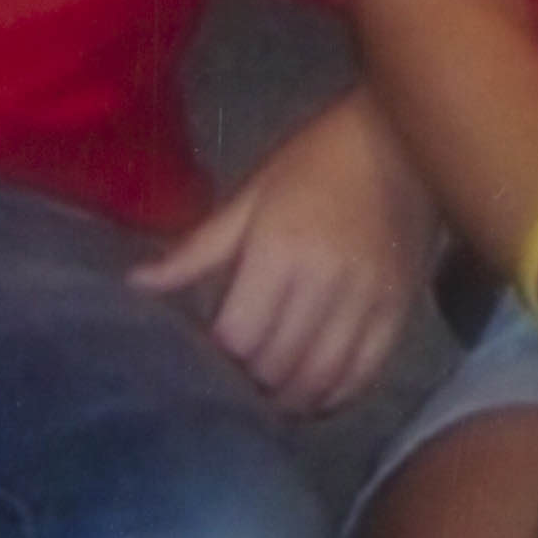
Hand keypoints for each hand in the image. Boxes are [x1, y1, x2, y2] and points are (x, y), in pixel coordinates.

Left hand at [136, 100, 430, 417]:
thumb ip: (198, 249)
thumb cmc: (316, 161)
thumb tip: (135, 284)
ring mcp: (369, 298)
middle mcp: (326, 281)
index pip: (240, 334)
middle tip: (237, 380)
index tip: (209, 351)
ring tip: (271, 396)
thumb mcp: (252, 195)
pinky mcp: (400, 308)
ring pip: (321, 376)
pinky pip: (366, 371)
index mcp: (280, 250)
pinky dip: (338, 394)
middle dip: (251, 381)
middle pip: (278, 363)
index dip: (218, 353)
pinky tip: (317, 395)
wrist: (403, 139)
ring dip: (291, 398)